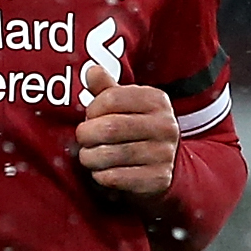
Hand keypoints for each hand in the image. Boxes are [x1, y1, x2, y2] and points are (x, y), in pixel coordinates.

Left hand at [74, 81, 177, 200]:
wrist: (167, 166)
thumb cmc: (137, 129)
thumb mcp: (126, 106)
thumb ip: (107, 89)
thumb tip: (91, 71)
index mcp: (157, 100)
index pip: (112, 97)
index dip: (92, 108)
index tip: (90, 116)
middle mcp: (165, 125)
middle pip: (110, 127)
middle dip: (86, 134)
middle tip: (83, 138)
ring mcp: (163, 154)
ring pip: (110, 154)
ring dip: (90, 157)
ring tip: (88, 155)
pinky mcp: (158, 179)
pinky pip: (116, 177)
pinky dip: (100, 175)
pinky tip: (101, 171)